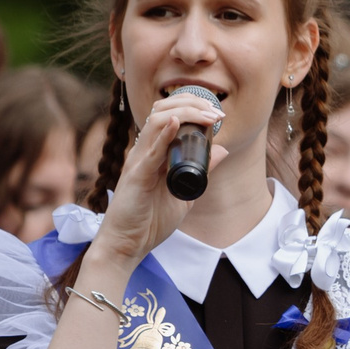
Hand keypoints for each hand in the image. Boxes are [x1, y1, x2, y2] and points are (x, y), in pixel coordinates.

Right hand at [87, 87, 228, 274]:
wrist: (128, 245)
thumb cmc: (149, 221)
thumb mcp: (184, 193)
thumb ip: (201, 172)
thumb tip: (221, 151)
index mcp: (153, 153)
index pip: (168, 115)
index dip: (191, 106)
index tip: (216, 114)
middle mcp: (143, 151)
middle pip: (162, 110)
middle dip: (191, 103)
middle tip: (216, 111)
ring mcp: (138, 161)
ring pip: (156, 122)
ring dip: (184, 112)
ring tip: (207, 115)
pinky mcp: (136, 176)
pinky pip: (150, 151)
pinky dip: (163, 134)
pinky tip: (176, 123)